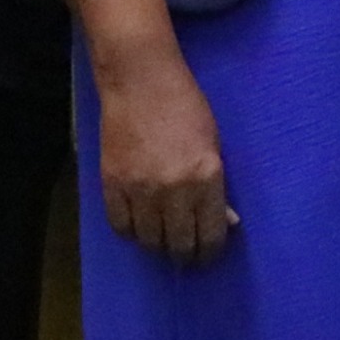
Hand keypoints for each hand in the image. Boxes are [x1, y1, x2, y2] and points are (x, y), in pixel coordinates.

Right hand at [95, 50, 236, 263]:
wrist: (140, 82)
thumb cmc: (185, 107)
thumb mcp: (214, 144)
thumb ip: (218, 187)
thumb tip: (226, 222)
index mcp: (206, 176)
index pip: (210, 234)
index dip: (210, 252)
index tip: (208, 256)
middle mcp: (174, 189)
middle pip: (178, 244)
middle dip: (185, 256)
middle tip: (186, 257)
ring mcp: (140, 189)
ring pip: (149, 240)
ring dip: (158, 245)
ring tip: (163, 241)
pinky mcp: (112, 184)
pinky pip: (121, 226)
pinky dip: (131, 231)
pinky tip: (139, 227)